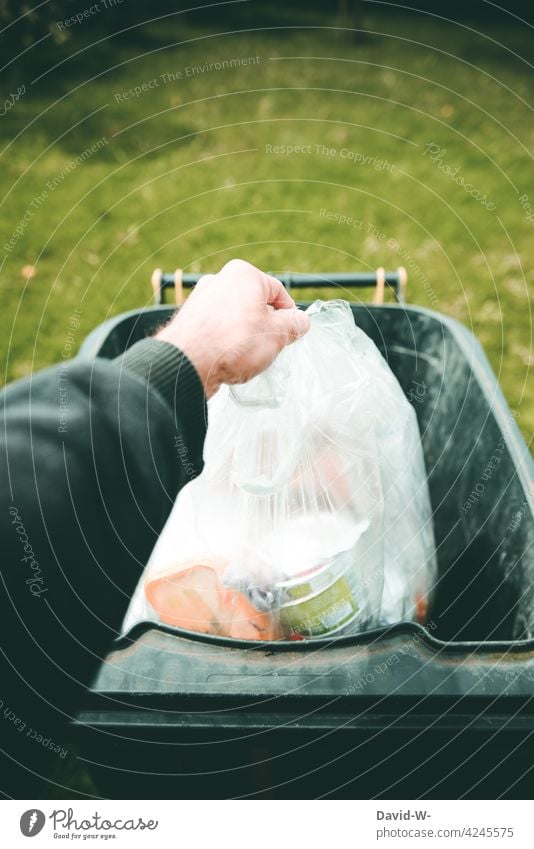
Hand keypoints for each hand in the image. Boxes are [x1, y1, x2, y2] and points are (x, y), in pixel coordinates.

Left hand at [156, 259, 309, 397]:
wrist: (188, 363)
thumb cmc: (234, 343)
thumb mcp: (277, 335)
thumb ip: (294, 325)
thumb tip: (300, 321)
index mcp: (244, 274)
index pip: (278, 292)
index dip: (290, 315)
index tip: (292, 334)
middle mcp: (220, 280)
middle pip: (255, 304)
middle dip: (266, 327)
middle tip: (270, 348)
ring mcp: (201, 299)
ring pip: (236, 317)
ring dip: (246, 336)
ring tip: (246, 357)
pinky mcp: (190, 320)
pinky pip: (218, 328)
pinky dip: (226, 341)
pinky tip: (228, 358)